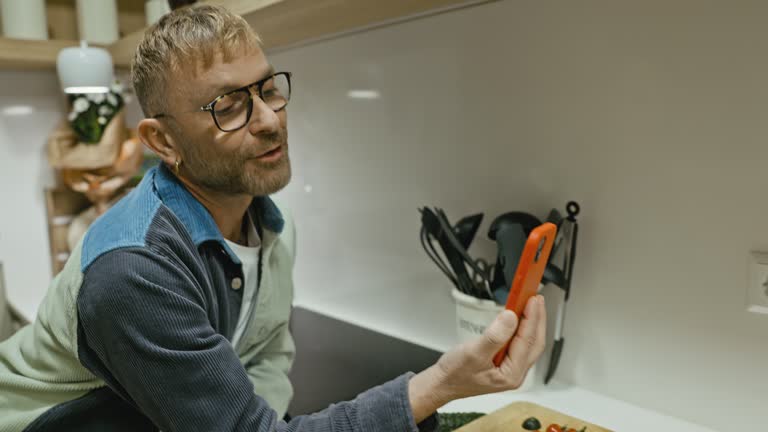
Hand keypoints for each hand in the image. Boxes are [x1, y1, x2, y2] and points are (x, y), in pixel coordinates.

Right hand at [409, 295, 545, 422]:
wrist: (444, 383)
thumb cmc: (455, 373)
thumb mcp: (473, 352)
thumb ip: (494, 336)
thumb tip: (511, 318)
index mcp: (511, 374)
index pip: (527, 341)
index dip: (532, 318)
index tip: (532, 300)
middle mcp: (515, 374)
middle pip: (534, 343)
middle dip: (537, 319)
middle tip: (536, 299)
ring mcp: (512, 369)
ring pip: (530, 344)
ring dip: (532, 324)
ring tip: (531, 305)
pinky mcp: (506, 364)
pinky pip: (521, 345)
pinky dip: (523, 330)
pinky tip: (521, 320)